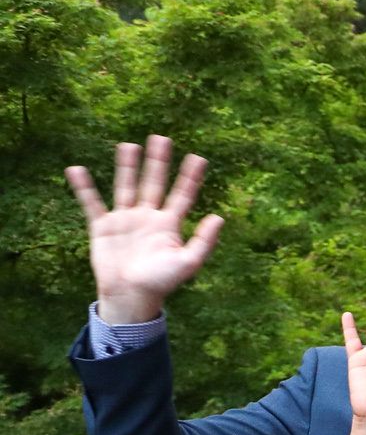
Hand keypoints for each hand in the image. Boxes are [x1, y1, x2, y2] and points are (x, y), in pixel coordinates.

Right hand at [69, 136, 224, 323]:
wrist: (131, 296)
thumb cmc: (162, 282)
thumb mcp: (188, 263)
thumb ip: (204, 241)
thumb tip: (219, 217)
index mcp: (169, 224)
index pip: (182, 194)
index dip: (190, 177)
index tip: (199, 157)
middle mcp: (148, 217)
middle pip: (154, 183)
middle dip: (158, 162)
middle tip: (162, 138)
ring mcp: (125, 219)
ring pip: (126, 187)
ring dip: (127, 167)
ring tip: (128, 145)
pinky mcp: (103, 226)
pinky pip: (92, 203)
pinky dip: (84, 188)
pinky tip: (76, 169)